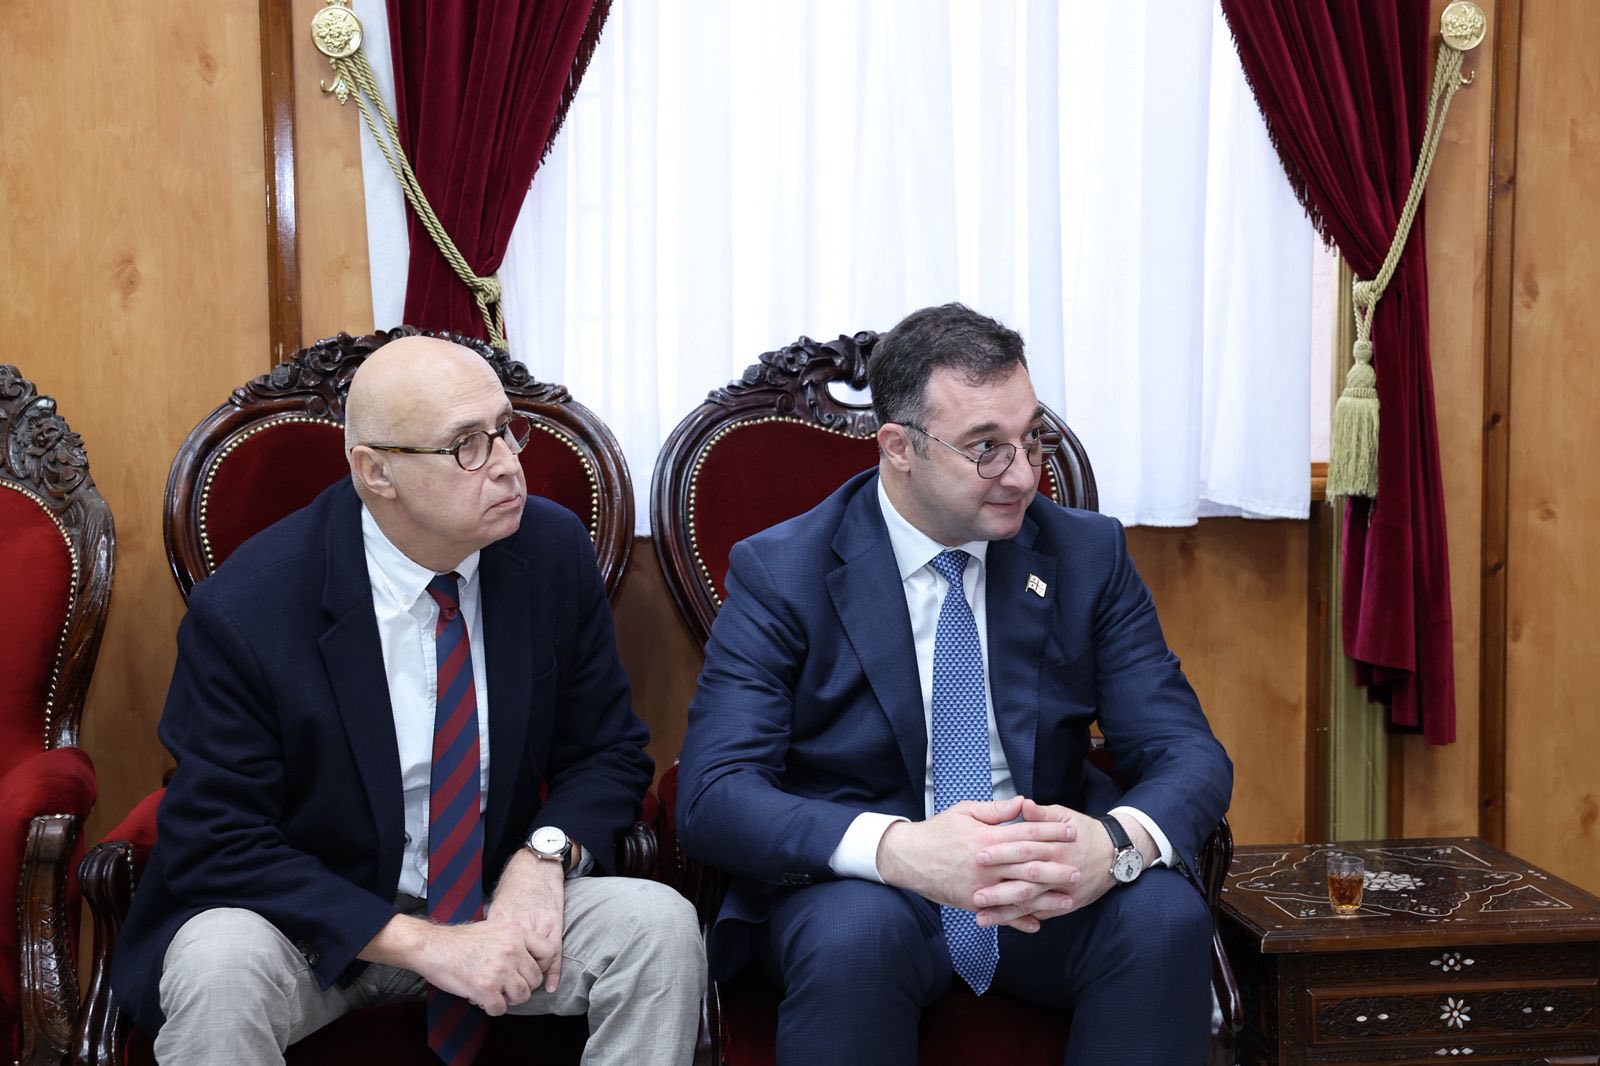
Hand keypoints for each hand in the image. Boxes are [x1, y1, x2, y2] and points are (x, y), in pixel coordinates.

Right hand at [361, 914, 549, 1015]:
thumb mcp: (494, 928)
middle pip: (535, 979)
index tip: (530, 973)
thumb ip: (514, 941)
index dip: (542, 966)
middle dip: (522, 986)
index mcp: (516, 933)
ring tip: (496, 993)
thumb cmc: (461, 940)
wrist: (434, 947)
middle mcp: (512, 951)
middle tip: (506, 986)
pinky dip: (492, 1008)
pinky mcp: (486, 988)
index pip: (549, 952)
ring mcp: (500, 970)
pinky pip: (501, 1008)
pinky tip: (483, 999)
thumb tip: (531, 959)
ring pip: (522, 996)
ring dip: (509, 999)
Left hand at [485, 848, 566, 991]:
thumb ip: (491, 932)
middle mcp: (518, 929)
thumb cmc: (514, 888)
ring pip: (534, 966)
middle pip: (514, 968)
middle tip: (505, 996)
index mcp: (500, 924)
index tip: (486, 993)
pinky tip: (549, 987)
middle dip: (510, 986)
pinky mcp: (553, 926)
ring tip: (524, 990)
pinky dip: (552, 974)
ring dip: (530, 981)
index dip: (491, 980)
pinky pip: (553, 956)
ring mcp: (537, 928)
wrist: (534, 868)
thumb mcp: (495, 909)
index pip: (494, 960)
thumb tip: (480, 957)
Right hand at [875, 796, 1077, 932]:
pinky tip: (1038, 922)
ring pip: (1019, 892)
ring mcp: (980, 886)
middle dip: (1056, 867)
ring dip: (1045, 898)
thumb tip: (1023, 802)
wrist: (909, 858)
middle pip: (1028, 866)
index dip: (1051, 833)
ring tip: (1068, 899)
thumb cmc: (939, 831)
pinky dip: (1019, 919)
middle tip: (1079, 869)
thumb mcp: (965, 812)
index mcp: (987, 838)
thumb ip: (996, 810)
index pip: (1026, 834)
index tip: (1071, 833)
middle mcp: (986, 864)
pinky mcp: (973, 901)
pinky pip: (1001, 912)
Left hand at [970, 802, 1155, 927]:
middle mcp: (1060, 870)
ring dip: (1006, 912)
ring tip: (982, 917)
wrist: (1115, 853)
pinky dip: (1023, 920)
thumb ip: (1041, 814)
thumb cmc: (1084, 831)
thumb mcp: (1065, 815)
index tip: (979, 856)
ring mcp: (1064, 890)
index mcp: (1056, 846)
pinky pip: (1042, 913)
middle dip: (1000, 890)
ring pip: (1032, 903)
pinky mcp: (1067, 904)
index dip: (1002, 852)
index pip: (1025, 849)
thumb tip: (1022, 804)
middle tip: (975, 894)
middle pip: (1026, 881)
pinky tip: (1003, 923)